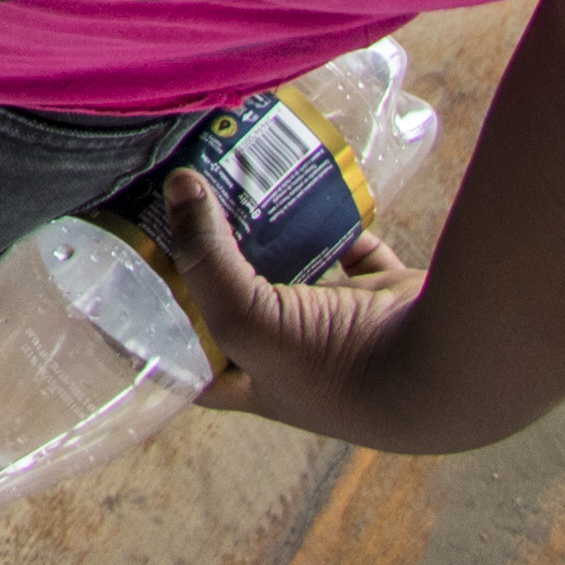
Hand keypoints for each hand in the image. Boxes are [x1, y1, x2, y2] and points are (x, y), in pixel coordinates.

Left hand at [149, 173, 432, 442]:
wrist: (446, 369)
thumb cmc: (338, 366)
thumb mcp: (246, 320)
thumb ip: (206, 257)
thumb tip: (177, 186)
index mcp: (258, 384)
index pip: (189, 358)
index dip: (153, 326)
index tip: (118, 279)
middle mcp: (297, 359)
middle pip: (239, 299)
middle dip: (213, 258)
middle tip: (178, 203)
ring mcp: (342, 326)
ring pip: (295, 268)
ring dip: (271, 232)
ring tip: (234, 181)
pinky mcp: (383, 296)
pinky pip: (354, 250)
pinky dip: (339, 222)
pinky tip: (311, 186)